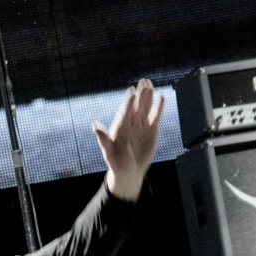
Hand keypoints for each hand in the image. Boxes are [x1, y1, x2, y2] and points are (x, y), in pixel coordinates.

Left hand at [92, 79, 163, 201]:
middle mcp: (130, 123)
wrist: (129, 171)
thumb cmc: (116, 162)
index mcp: (119, 127)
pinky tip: (161, 97)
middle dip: (140, 95)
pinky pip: (155, 116)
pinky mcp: (151, 129)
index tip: (131, 92)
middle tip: (143, 82)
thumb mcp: (108, 152)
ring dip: (148, 97)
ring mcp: (141, 125)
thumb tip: (94, 125)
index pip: (125, 113)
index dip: (128, 103)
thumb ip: (103, 139)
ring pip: (145, 108)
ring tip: (149, 84)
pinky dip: (158, 107)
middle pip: (136, 106)